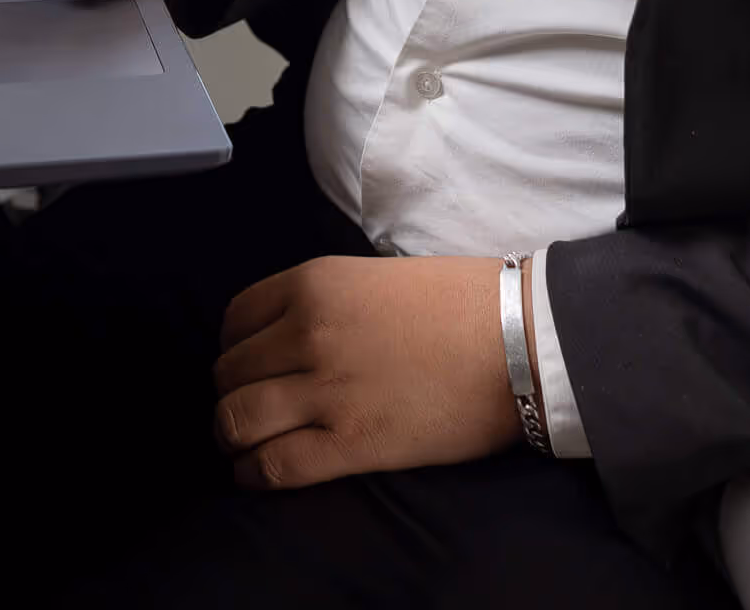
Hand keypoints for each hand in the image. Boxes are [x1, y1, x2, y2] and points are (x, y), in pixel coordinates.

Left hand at [210, 255, 521, 489]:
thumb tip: (294, 335)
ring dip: (233, 436)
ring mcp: (325, 390)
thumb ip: (326, 302)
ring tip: (246, 444)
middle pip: (229, 373)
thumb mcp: (375, 276)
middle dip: (234, 393)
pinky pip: (273, 465)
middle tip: (254, 407)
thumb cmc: (462, 302)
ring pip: (236, 420)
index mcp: (313, 284)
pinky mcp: (350, 443)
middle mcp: (307, 333)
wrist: (519, 339)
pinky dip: (253, 474)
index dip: (236, 348)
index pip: (235, 320)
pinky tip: (257, 473)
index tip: (251, 365)